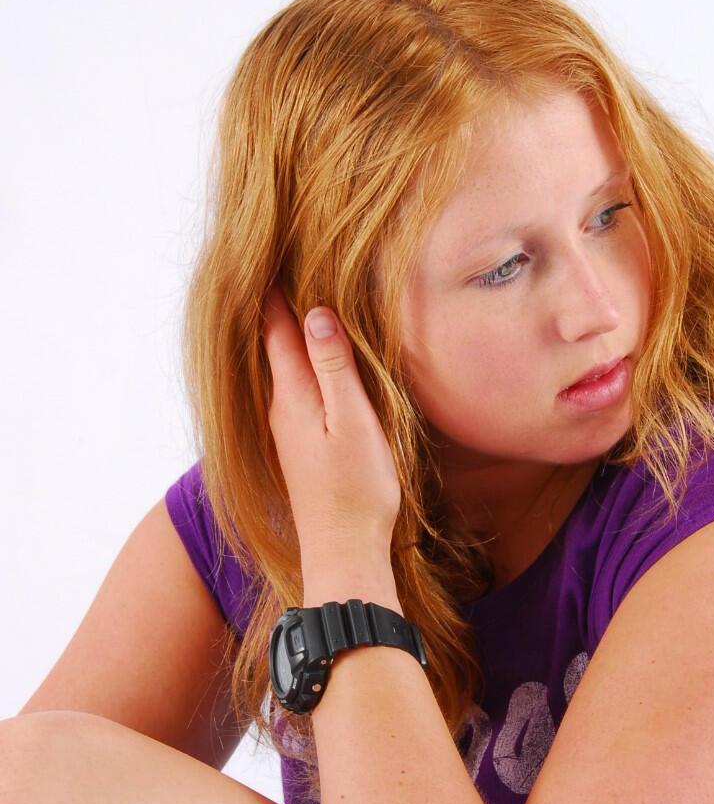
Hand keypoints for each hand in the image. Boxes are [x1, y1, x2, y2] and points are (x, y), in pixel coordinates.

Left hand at [262, 280, 401, 566]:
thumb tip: (316, 313)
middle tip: (271, 262)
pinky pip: (289, 388)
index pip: (278, 328)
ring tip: (284, 299)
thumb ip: (334, 367)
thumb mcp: (353, 421)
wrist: (343, 552)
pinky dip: (292, 362)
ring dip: (283, 333)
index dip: (274, 290)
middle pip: (272, 344)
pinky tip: (301, 359)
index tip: (268, 250)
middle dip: (273, 305)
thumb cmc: (356, 489)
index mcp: (293, 395)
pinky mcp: (296, 447)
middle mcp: (280, 408)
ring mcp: (285, 429)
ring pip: (279, 367)